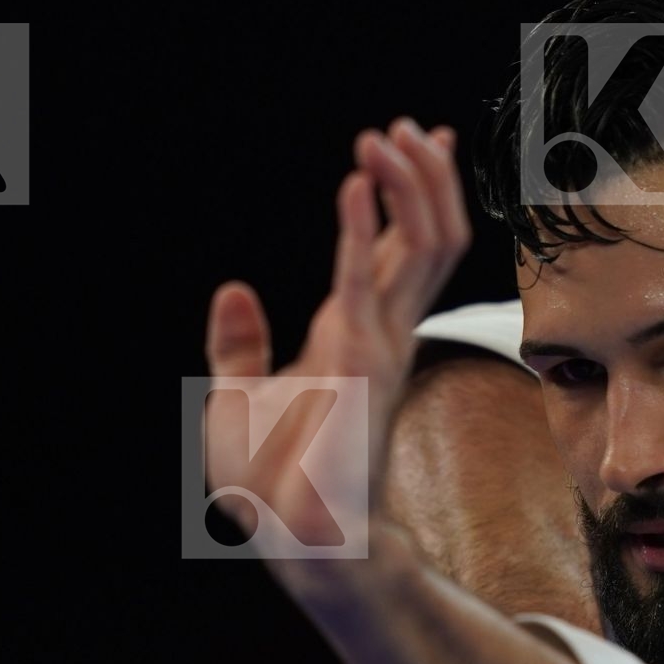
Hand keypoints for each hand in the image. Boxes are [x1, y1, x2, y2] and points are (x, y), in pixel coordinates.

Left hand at [203, 118, 469, 572]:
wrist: (296, 536)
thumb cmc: (270, 479)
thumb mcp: (240, 397)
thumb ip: (240, 344)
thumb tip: (232, 290)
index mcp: (361, 336)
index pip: (405, 252)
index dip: (415, 196)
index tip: (412, 143)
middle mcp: (384, 333)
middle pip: (431, 240)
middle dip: (428, 178)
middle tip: (413, 127)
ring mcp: (380, 346)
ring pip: (423, 250)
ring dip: (410, 188)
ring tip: (389, 138)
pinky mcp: (358, 361)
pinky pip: (362, 280)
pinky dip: (359, 228)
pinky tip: (354, 181)